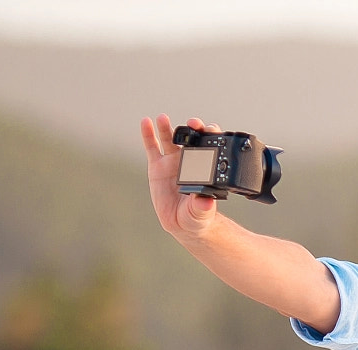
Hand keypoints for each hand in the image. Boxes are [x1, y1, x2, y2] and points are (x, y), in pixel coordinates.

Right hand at [139, 114, 221, 239]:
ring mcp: (172, 162)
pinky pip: (151, 147)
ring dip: (167, 127)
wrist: (180, 222)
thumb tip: (205, 202)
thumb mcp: (200, 213)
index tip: (211, 130)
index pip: (210, 147)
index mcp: (204, 168)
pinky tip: (146, 122)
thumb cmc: (196, 216)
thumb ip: (202, 207)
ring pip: (170, 139)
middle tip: (193, 123)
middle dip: (194, 128)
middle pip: (192, 138)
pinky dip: (148, 134)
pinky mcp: (156, 166)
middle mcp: (189, 161)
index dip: (211, 136)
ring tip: (163, 118)